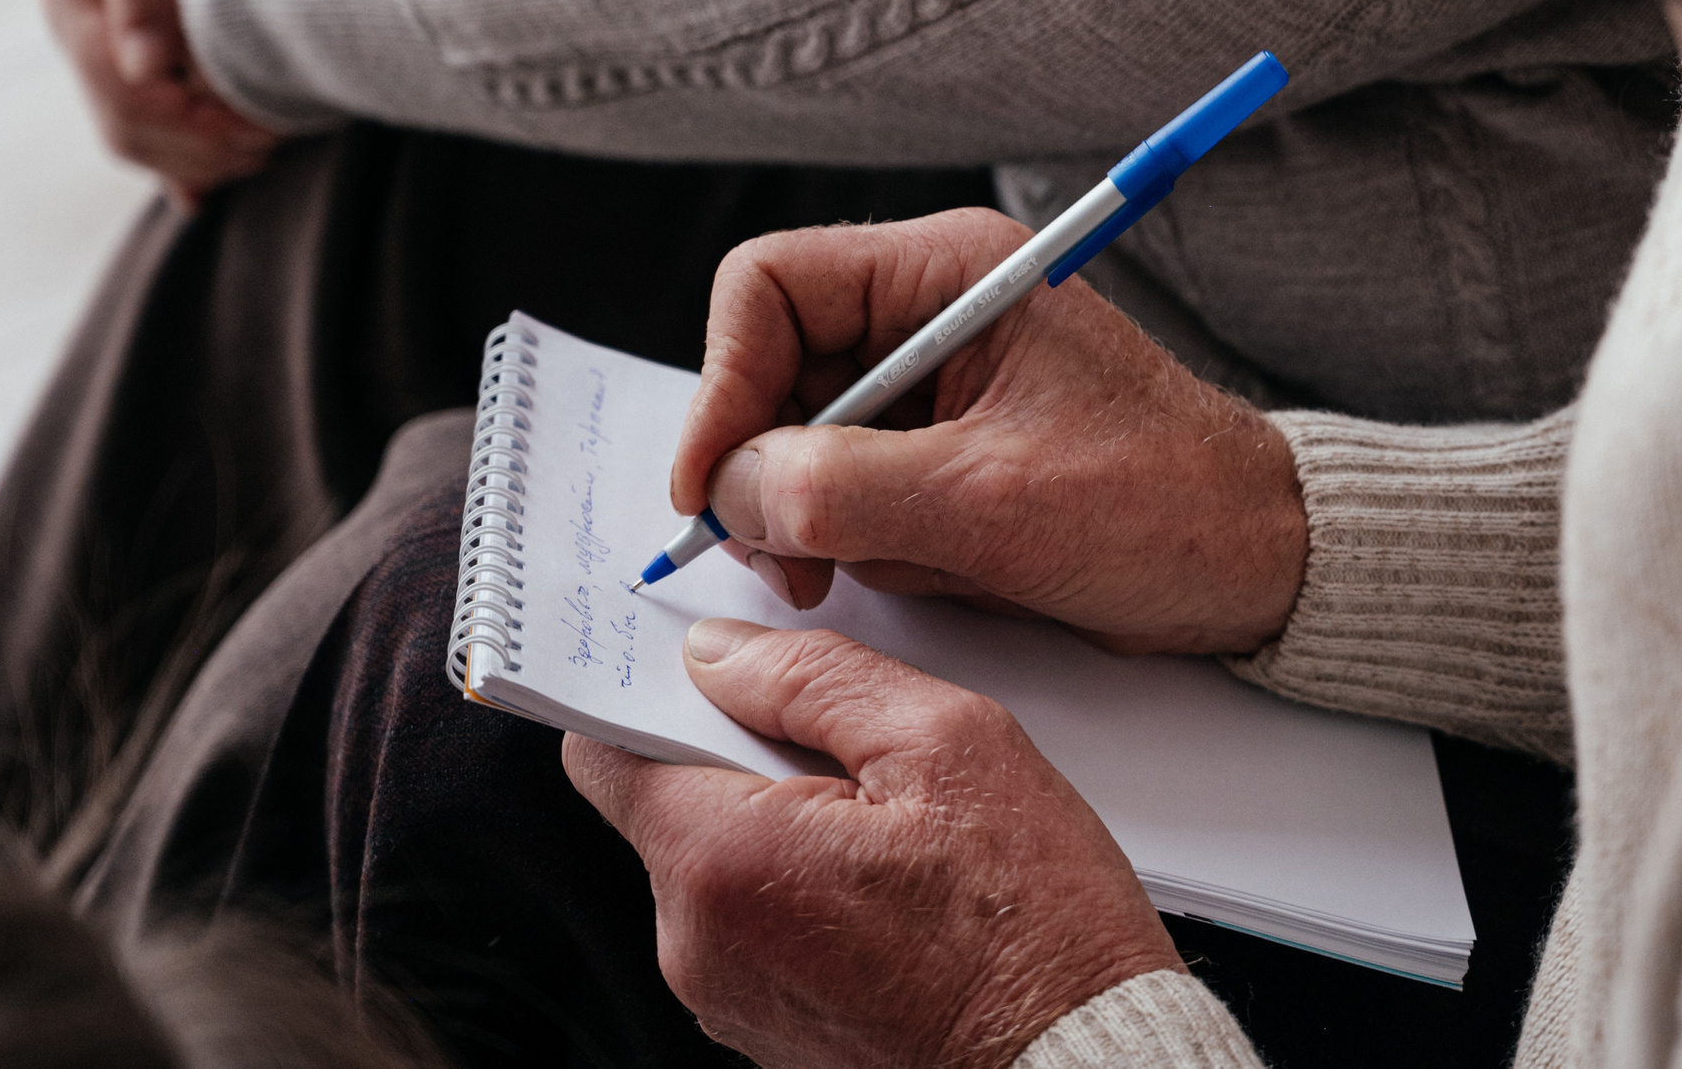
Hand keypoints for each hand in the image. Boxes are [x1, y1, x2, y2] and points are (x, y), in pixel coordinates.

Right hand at [43, 0, 281, 207]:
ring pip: (146, 131)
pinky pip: (165, 116)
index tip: (253, 131)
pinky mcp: (161, 41)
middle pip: (127, 124)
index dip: (182, 124)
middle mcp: (90, 24)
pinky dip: (193, 154)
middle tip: (273, 148)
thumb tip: (142, 64)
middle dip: (195, 149)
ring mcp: (122, 37)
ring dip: (203, 155)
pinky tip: (222, 184)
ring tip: (272, 149)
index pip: (115, 89)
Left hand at [566, 618, 1181, 1068]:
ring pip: (715, 859)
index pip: (604, 746)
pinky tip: (891, 887)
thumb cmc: (1032, 925)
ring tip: (892, 830)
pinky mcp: (764, 1027)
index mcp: (722, 860)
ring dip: (781, 822)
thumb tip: (720, 653)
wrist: (1076, 1060)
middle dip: (745, 756)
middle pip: (667, 801)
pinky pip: (751, 920)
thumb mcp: (947, 743)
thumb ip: (814, 678)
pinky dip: (801, 883)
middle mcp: (697, 942)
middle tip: (858, 757)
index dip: (656, 691)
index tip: (717, 670)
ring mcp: (726, 996)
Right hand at [673, 208, 1306, 654]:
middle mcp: (930, 313)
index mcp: (951, 274)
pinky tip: (928, 570)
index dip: (722, 384)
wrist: (1255, 564)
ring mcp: (933, 387)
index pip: (769, 286)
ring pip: (799, 443)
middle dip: (767, 470)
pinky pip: (846, 492)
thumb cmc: (1165, 507)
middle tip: (784, 562)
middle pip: (771, 369)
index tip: (708, 488)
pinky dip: (860, 543)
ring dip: (818, 519)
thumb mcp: (991, 505)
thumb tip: (730, 491)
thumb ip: (844, 490)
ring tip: (888, 569)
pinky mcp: (940, 453)